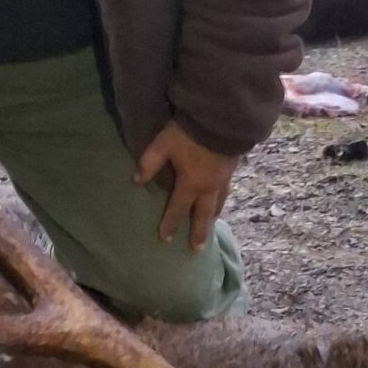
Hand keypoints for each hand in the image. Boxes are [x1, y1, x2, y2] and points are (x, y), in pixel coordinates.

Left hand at [134, 122, 238, 249]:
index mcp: (191, 184)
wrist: (222, 118)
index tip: (165, 240)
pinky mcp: (233, 167)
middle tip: (197, 249)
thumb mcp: (164, 144)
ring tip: (212, 224)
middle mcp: (209, 186)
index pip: (178, 209)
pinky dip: (223, 199)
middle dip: (199, 232)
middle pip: (204, 214)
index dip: (170, 224)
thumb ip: (150, 162)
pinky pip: (227, 190)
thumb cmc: (191, 132)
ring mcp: (224, 178)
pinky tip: (221, 196)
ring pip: (219, 203)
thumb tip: (135, 180)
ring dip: (213, 216)